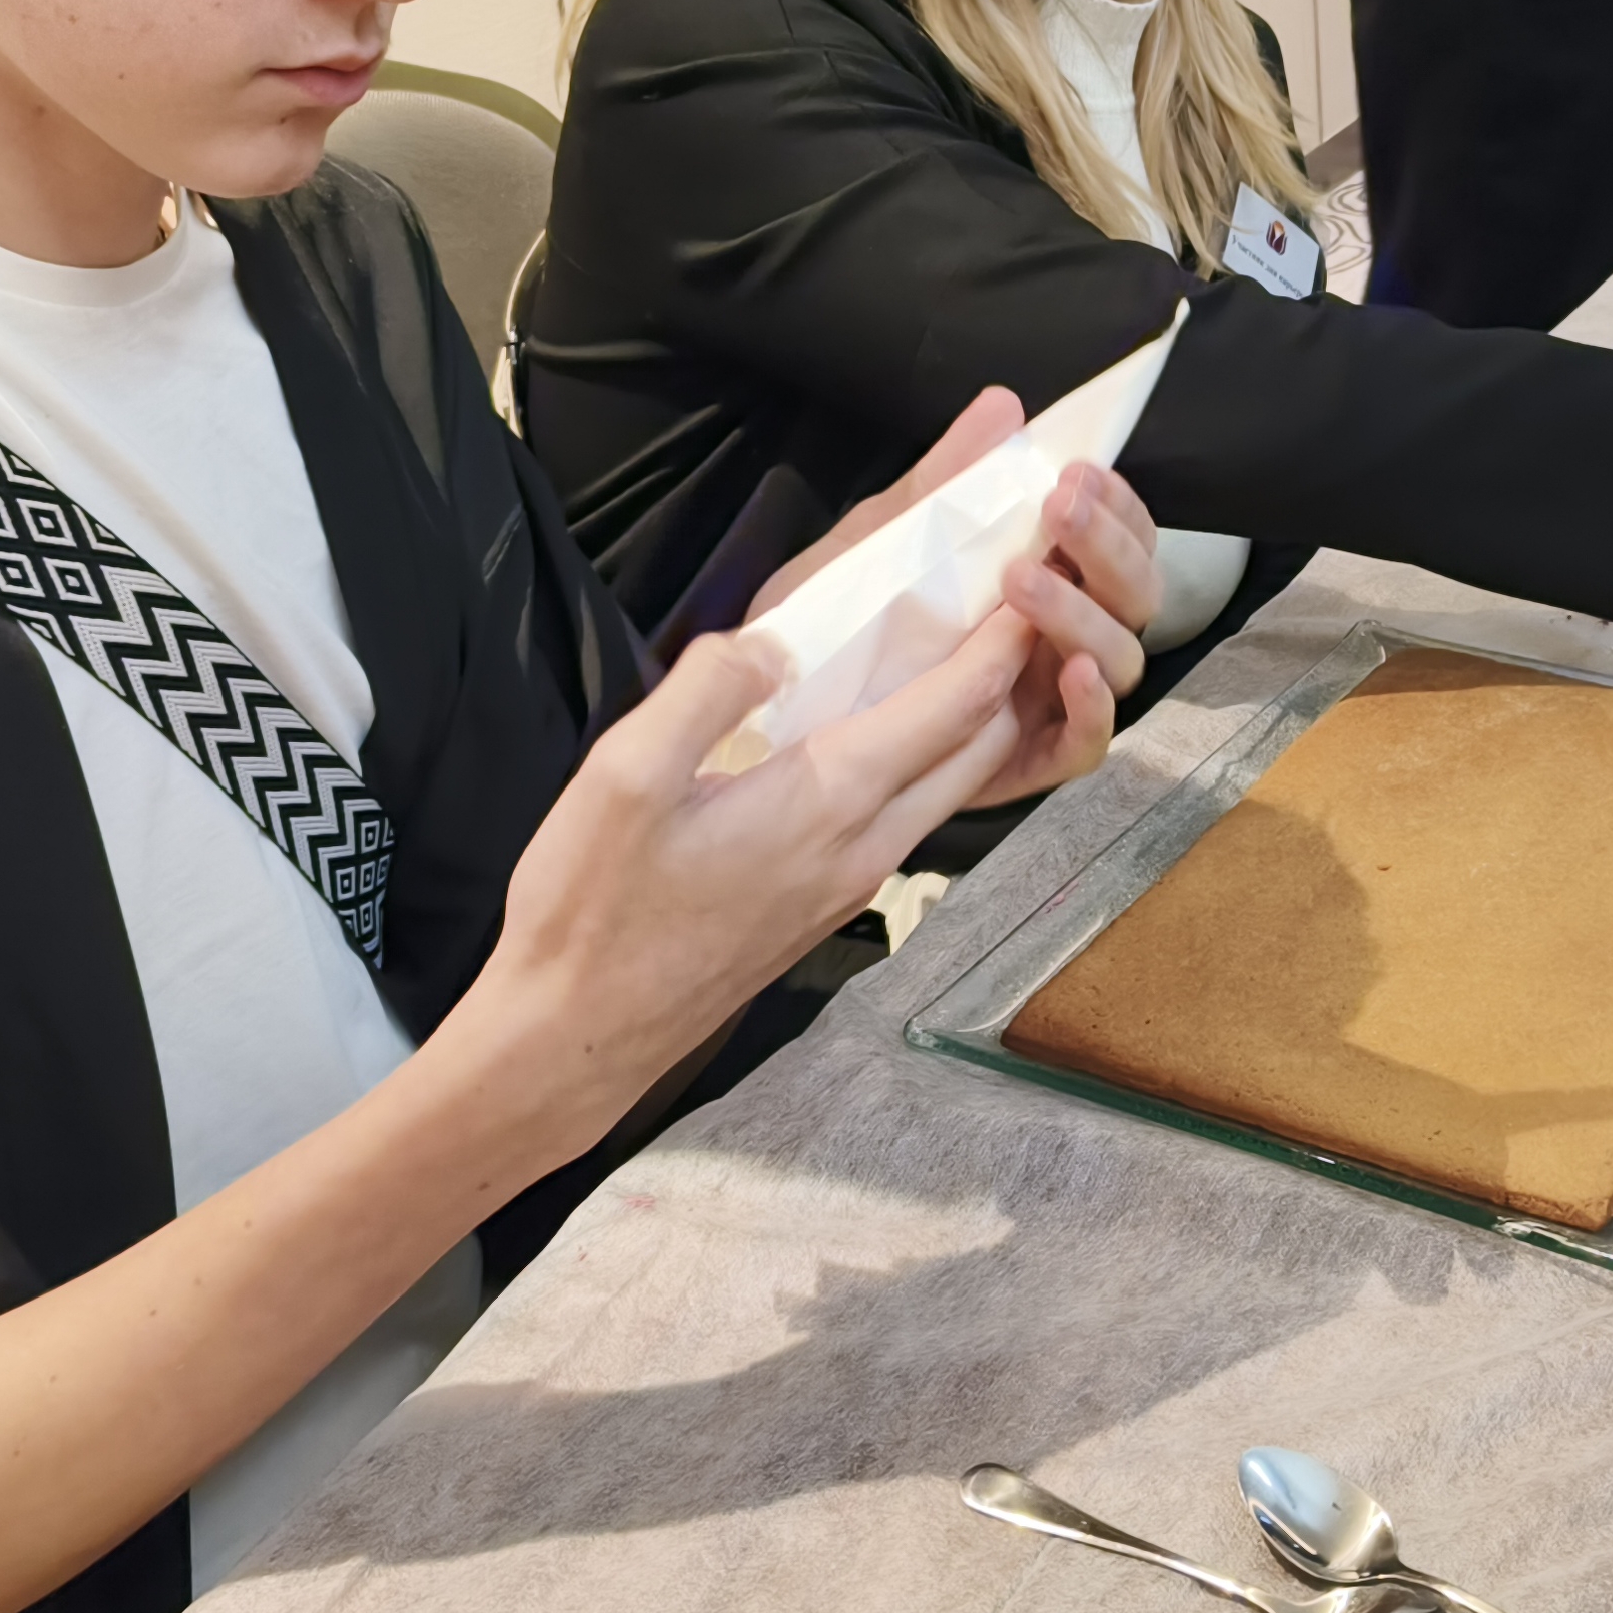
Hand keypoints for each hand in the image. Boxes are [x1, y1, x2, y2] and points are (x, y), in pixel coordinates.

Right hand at [470, 620, 1032, 1146]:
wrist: (578, 1036)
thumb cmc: (594, 905)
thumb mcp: (625, 775)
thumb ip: (706, 692)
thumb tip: (773, 643)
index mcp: (830, 799)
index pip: (956, 706)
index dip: (1002, 638)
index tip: (1034, 576)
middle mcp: (866, 845)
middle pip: (979, 750)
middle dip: (1013, 674)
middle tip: (1023, 604)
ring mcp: (852, 883)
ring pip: (948, 789)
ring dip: (978, 721)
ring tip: (970, 653)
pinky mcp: (825, 905)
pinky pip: (908, 818)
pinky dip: (932, 762)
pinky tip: (894, 731)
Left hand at [747, 387, 1158, 804]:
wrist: (778, 703)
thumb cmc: (841, 616)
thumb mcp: (885, 540)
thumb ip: (946, 481)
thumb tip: (1003, 406)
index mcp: (1047, 574)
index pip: (1121, 536)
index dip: (1117, 505)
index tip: (1076, 471)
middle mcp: (1062, 634)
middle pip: (1136, 595)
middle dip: (1107, 547)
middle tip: (1057, 510)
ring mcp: (1049, 698)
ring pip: (1120, 661)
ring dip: (1086, 615)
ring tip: (1023, 583)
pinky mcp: (1027, 759)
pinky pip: (1085, 745)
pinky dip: (1094, 711)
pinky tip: (1072, 673)